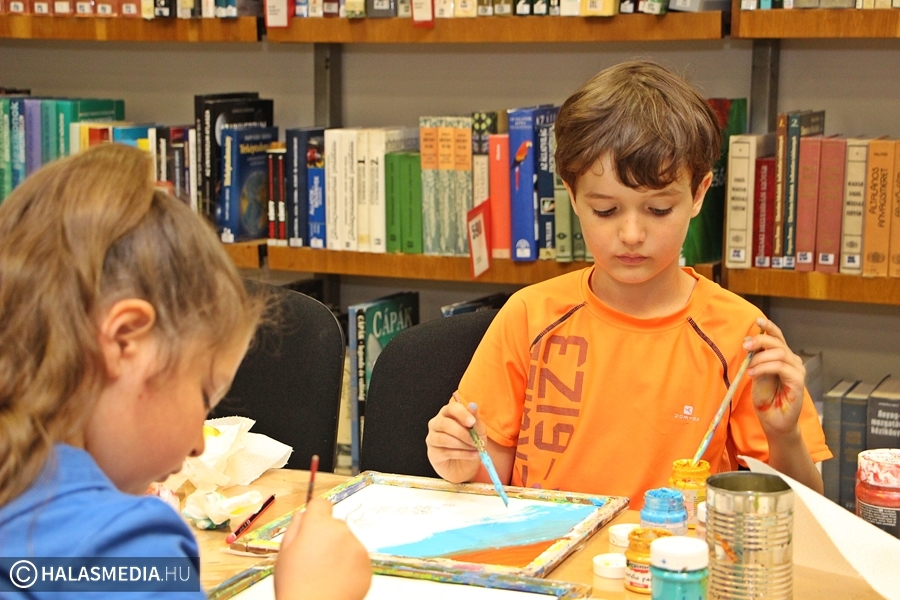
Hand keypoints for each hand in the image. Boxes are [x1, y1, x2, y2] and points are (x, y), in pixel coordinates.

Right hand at [274, 497, 371, 599]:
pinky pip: (358, 558)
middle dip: (327, 536)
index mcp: (318, 526)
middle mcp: (341, 532)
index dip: (315, 513)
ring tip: (325, 573)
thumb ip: (294, 528)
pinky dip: (350, 566)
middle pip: (335, 524)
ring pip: (348, 542)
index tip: (312, 523)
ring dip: (340, 551)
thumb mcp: (283, 553)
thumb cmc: (295, 586)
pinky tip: (336, 580)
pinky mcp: (367, 565)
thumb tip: (302, 515)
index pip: (321, 503)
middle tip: (314, 558)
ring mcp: (357, 548)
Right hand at [426, 396, 483, 482]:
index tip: (472, 422)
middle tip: (475, 441)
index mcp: (448, 413)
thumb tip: (473, 405)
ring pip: (444, 439)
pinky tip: (472, 455)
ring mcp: (432, 438)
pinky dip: (462, 454)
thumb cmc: (470, 444)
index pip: (451, 408)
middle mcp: (436, 423)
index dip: (462, 414)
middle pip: (445, 424)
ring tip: (475, 449)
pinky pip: (446, 452)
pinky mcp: (432, 453)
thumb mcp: (478, 431)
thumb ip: (475, 419)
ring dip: (463, 445)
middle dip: (462, 433)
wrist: (466, 466)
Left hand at [745, 317, 805, 436]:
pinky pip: (780, 367)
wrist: (773, 421)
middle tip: (745, 346)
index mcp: (783, 357)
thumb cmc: (766, 399)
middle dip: (760, 340)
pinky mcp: (798, 381)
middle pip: (777, 342)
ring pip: (779, 353)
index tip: (757, 321)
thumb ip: (757, 359)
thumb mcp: (757, 374)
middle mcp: (793, 361)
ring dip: (759, 358)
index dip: (769, 327)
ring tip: (748, 369)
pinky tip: (753, 374)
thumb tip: (749, 342)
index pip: (778, 337)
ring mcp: (797, 371)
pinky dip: (764, 367)